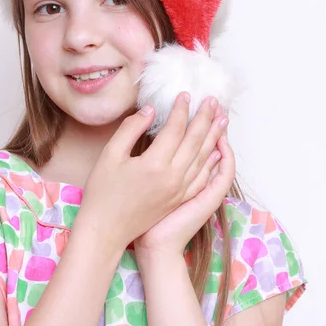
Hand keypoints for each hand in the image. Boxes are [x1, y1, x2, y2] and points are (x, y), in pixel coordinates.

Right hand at [76, 92, 228, 253]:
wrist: (106, 231)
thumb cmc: (103, 192)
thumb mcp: (110, 155)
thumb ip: (130, 129)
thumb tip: (150, 110)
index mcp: (155, 164)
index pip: (175, 129)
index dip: (181, 109)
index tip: (185, 94)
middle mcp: (173, 177)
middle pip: (195, 141)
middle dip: (205, 118)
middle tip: (213, 100)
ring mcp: (179, 190)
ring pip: (203, 158)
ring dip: (214, 137)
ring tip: (222, 119)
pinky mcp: (179, 200)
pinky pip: (202, 178)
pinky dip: (211, 163)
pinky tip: (216, 152)